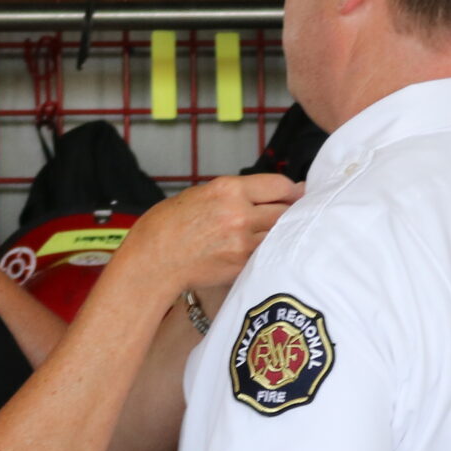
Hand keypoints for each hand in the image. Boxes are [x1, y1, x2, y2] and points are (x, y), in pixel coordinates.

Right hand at [126, 175, 300, 294]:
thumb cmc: (169, 226)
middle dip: (291, 212)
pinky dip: (268, 251)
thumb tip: (263, 194)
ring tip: (281, 233)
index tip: (297, 193)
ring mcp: (242, 242)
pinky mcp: (241, 265)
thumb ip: (235, 194)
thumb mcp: (201, 194)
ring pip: (279, 234)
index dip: (292, 190)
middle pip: (285, 211)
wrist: (153, 260)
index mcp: (228, 189)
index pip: (279, 185)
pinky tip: (265, 250)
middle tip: (296, 214)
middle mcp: (239, 213)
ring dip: (281, 233)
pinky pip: (265, 254)